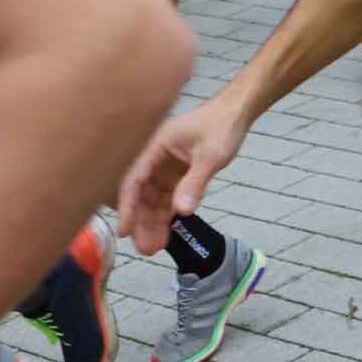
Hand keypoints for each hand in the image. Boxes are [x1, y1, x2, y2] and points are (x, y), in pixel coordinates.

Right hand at [117, 97, 247, 255]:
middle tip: (144, 249)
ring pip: (153, 200)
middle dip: (141, 222)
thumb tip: (181, 211)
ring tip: (153, 249)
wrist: (237, 112)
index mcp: (155, 147)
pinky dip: (167, 216)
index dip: (127, 207)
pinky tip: (166, 234)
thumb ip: (195, 182)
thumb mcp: (211, 155)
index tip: (124, 231)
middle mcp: (156, 159)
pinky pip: (167, 199)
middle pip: (141, 195)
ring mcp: (167, 168)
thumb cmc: (223, 125)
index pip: (134, 180)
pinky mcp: (178, 175)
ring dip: (152, 223)